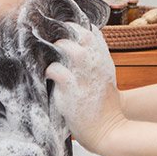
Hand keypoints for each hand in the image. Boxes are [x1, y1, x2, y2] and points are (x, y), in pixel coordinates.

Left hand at [45, 23, 126, 153]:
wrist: (108, 128)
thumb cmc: (103, 102)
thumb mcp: (106, 74)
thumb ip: (96, 57)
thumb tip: (81, 41)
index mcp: (104, 57)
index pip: (90, 31)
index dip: (75, 27)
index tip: (64, 31)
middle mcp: (95, 61)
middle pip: (78, 32)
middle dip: (64, 34)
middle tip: (55, 43)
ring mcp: (83, 73)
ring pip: (64, 45)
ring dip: (55, 49)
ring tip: (52, 58)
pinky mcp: (71, 87)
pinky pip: (54, 68)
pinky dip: (48, 71)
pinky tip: (49, 77)